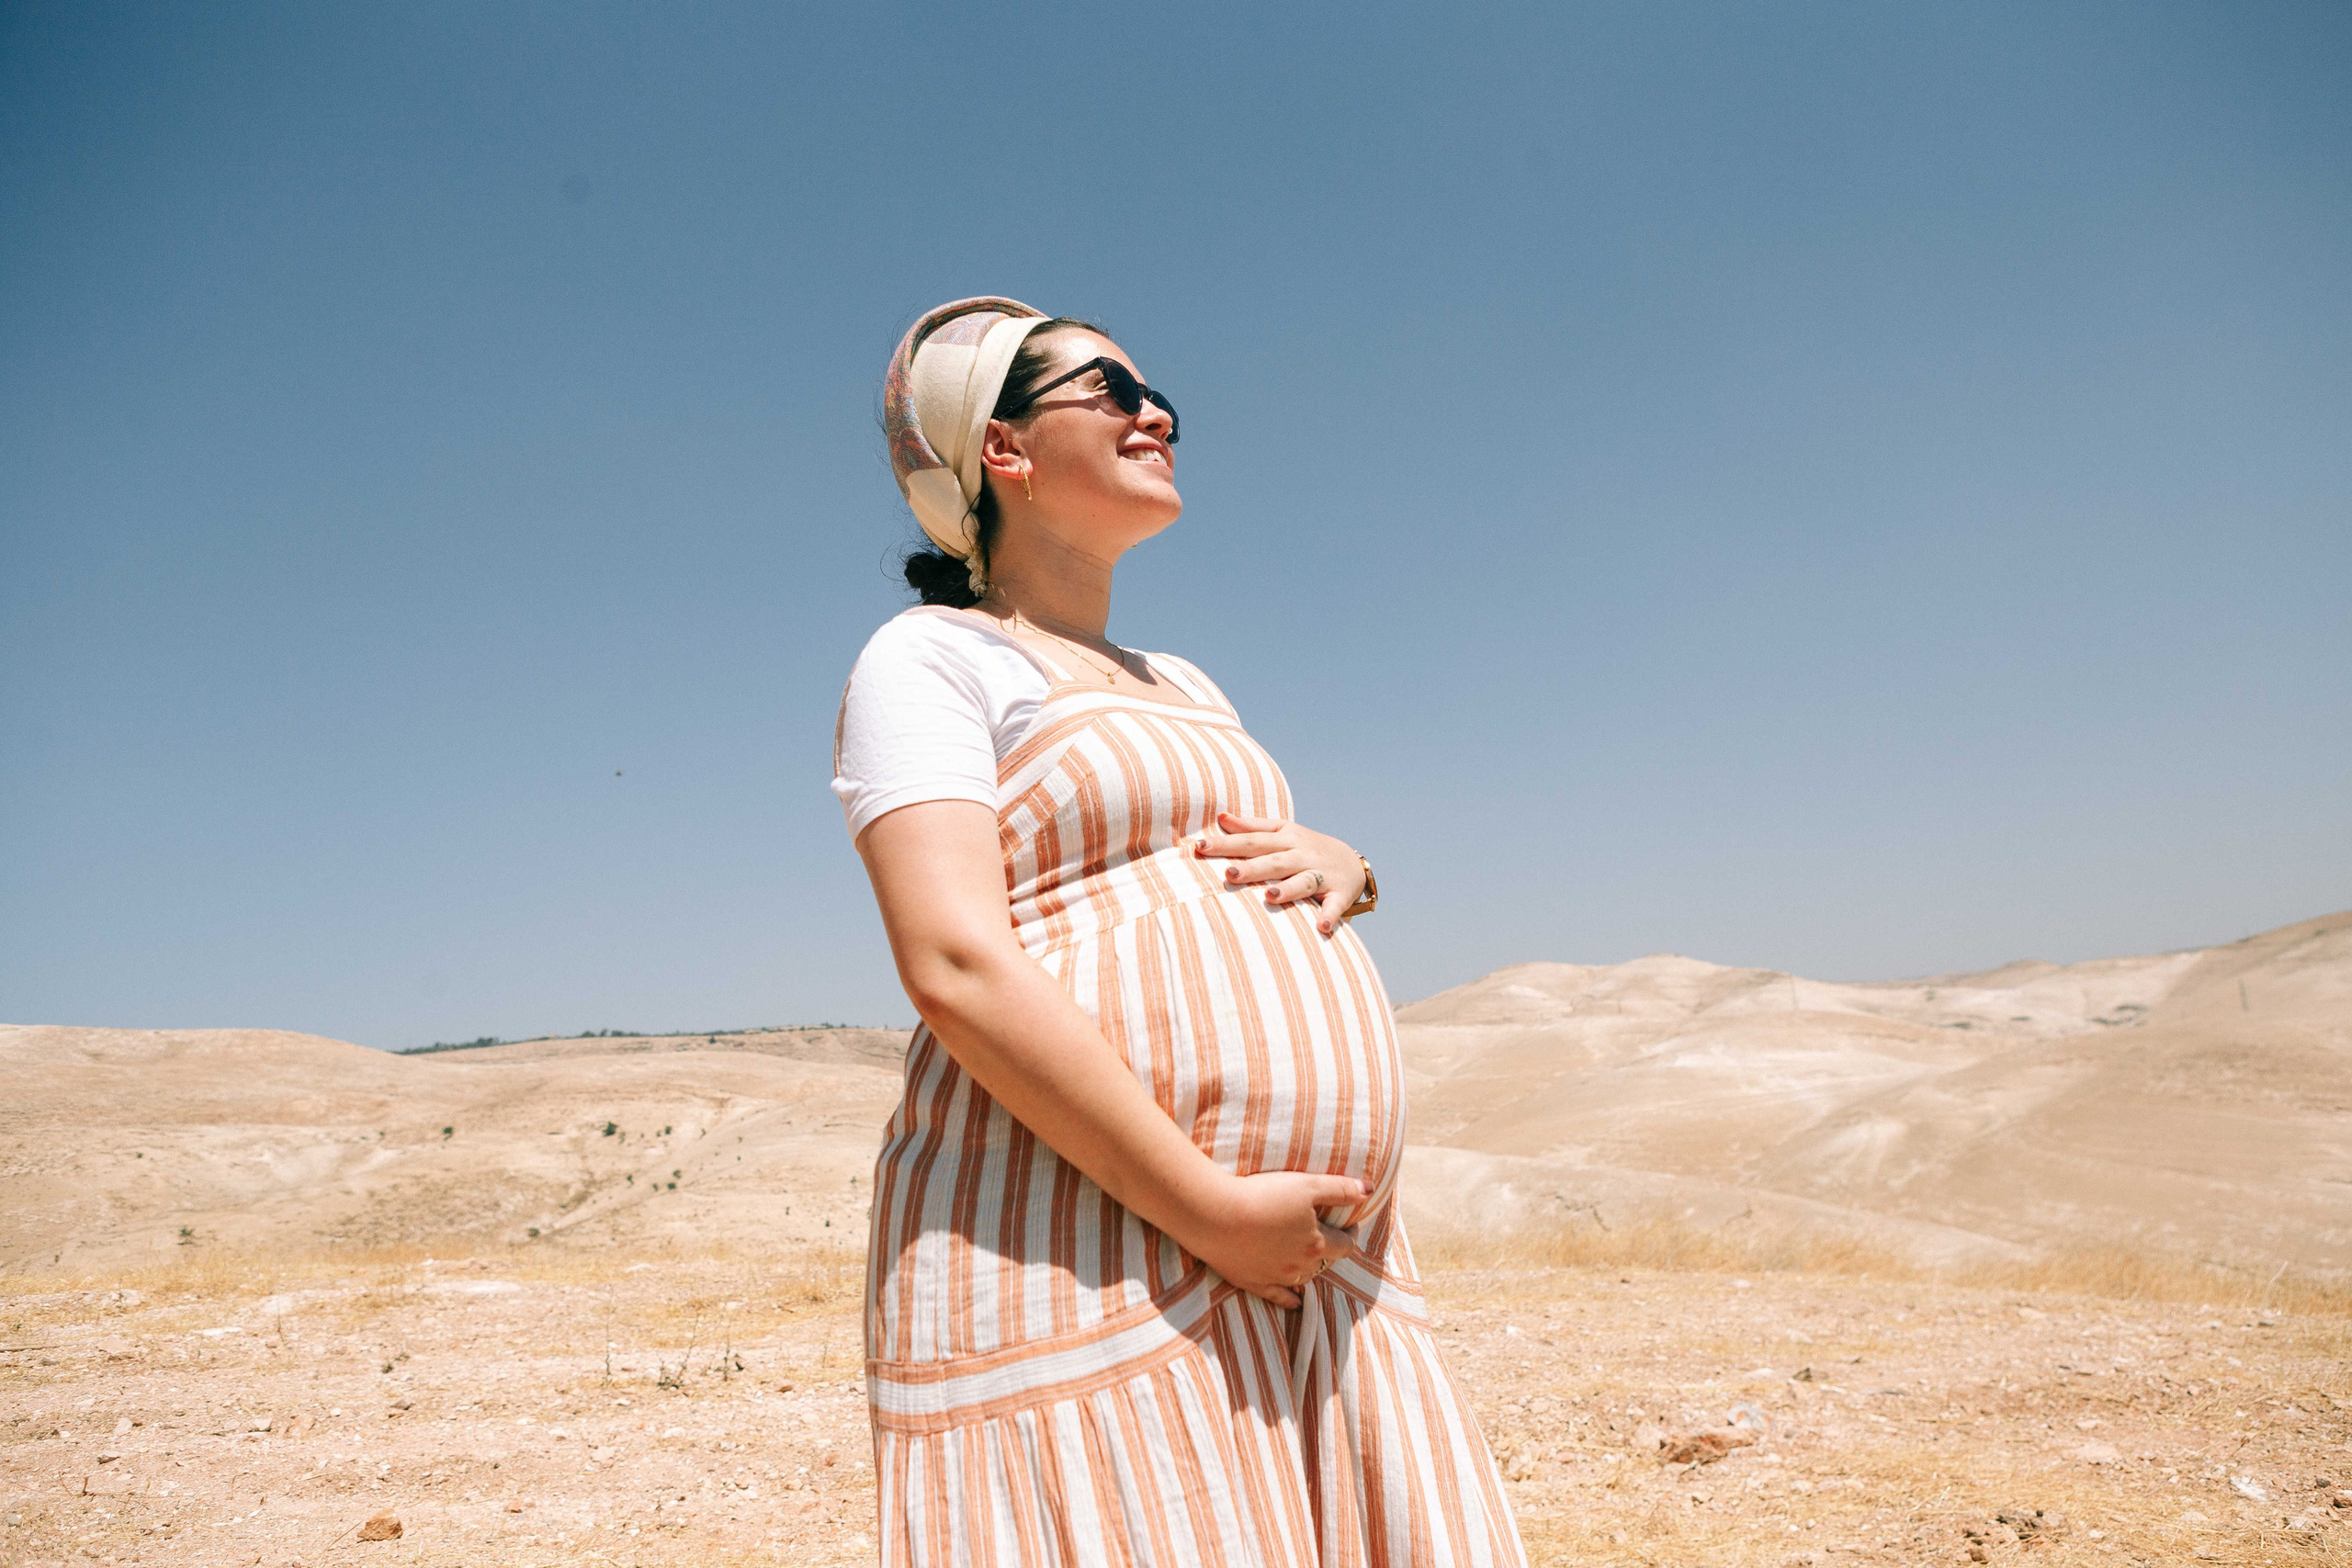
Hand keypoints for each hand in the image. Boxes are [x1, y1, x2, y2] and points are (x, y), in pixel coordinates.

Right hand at [1181, 1169, 1364, 1309]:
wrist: (1215, 1216)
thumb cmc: (1262, 1196)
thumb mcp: (1307, 1185)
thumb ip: (1340, 1189)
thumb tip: (1370, 1190)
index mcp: (1315, 1244)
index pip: (1345, 1246)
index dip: (1351, 1234)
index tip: (1351, 1224)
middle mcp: (1299, 1266)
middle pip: (1324, 1264)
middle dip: (1329, 1251)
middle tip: (1326, 1237)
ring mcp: (1276, 1278)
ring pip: (1303, 1279)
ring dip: (1310, 1269)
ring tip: (1308, 1258)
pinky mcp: (1253, 1283)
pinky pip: (1278, 1297)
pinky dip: (1290, 1299)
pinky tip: (1296, 1301)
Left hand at [1192, 811, 1365, 936]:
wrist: (1352, 862)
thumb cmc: (1305, 847)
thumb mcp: (1282, 831)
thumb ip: (1252, 827)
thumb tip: (1221, 817)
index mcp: (1285, 839)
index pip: (1252, 840)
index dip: (1226, 843)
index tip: (1200, 846)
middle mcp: (1302, 855)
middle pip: (1275, 861)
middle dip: (1252, 867)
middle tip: (1229, 874)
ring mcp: (1321, 875)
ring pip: (1304, 881)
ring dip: (1289, 890)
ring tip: (1270, 896)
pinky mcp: (1339, 895)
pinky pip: (1334, 906)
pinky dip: (1329, 915)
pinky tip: (1320, 927)